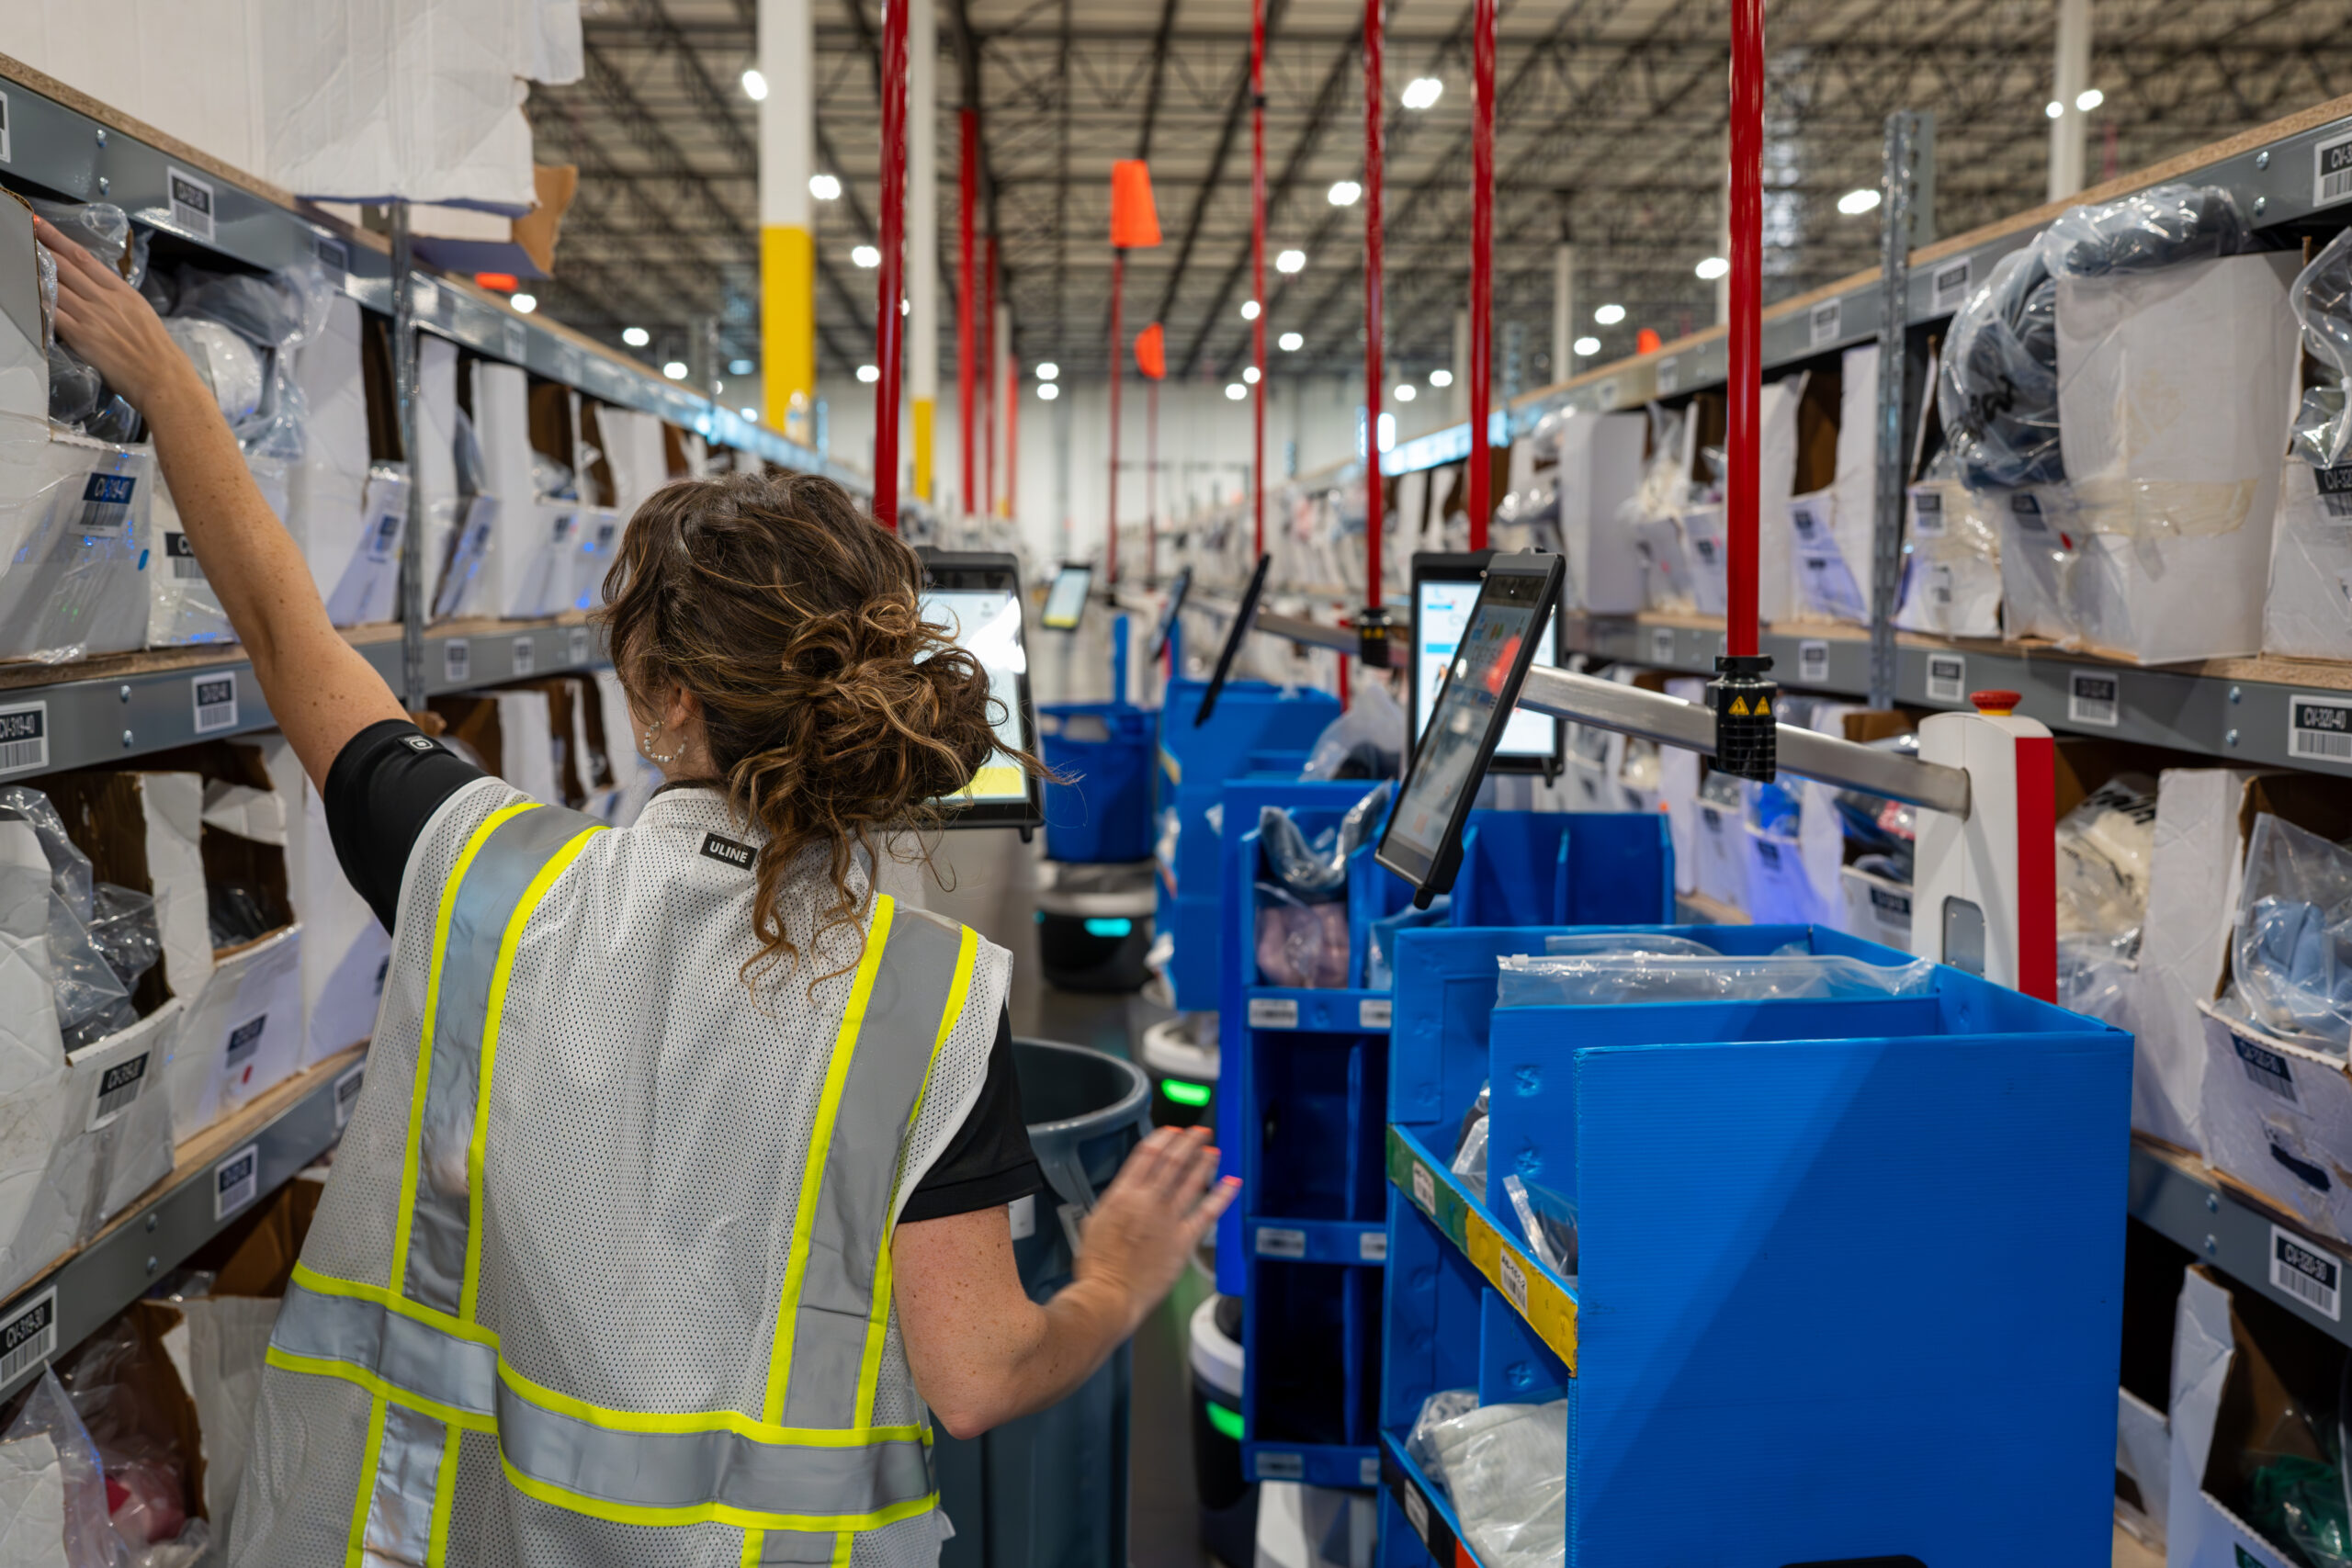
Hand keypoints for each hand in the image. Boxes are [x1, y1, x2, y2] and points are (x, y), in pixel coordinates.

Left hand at [35, 215, 194, 411]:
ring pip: (55, 286)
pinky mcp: (81, 336)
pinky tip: (26, 294)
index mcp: (122, 291)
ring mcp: (91, 316)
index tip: (42, 225)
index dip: (59, 239)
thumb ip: (116, 299)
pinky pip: (52, 314)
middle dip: (41, 247)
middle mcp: (105, 299)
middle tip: (22, 233)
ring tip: (18, 261)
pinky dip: (38, 302)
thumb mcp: (141, 313)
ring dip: (34, 272)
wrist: (162, 377)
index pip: (84, 258)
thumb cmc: (157, 350)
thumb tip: (93, 291)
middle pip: (65, 267)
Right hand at [1074, 1126, 1237, 1331]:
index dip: (1162, 1140)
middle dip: (1188, 1143)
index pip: (1147, 1155)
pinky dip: (1222, 1195)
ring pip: (1191, 1181)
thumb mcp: (1095, 1222)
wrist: (1109, 1294)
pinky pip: (1207, 1213)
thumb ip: (1113, 1204)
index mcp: (1123, 1194)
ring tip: (1212, 1151)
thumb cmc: (1097, 1265)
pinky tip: (1231, 1182)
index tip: (1172, 1132)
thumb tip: (1122, 1196)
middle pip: (1173, 1162)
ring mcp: (1168, 1219)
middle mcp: (1147, 1201)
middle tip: (1199, 1134)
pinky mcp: (1183, 1240)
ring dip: (1204, 1162)